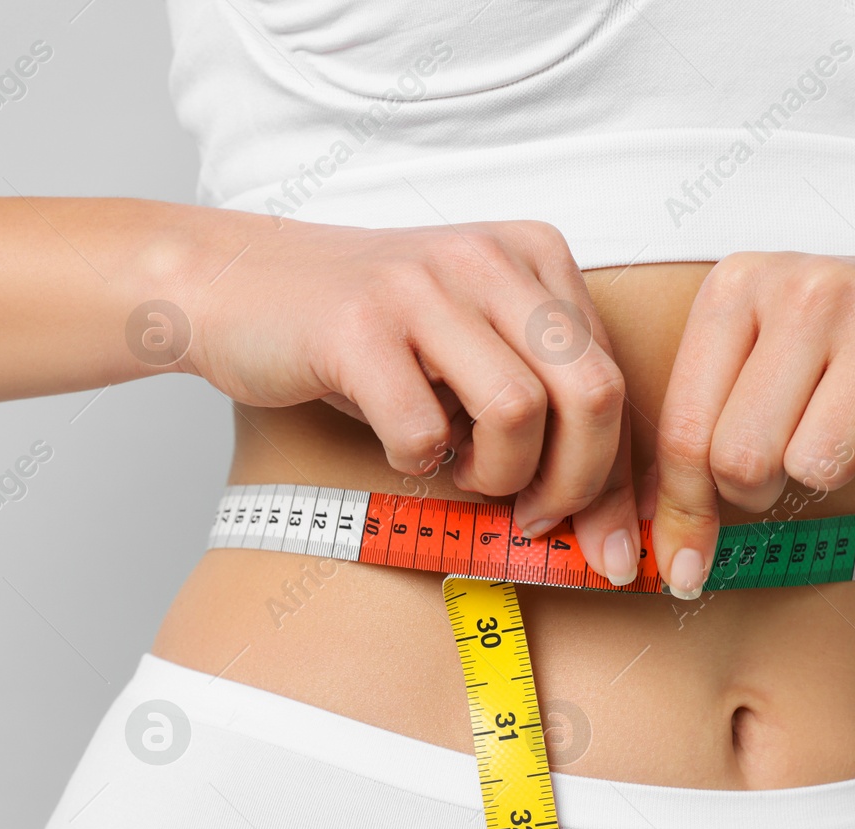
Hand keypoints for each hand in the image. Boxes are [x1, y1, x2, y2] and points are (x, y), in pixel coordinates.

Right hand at [171, 212, 643, 584]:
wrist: (233, 283)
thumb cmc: (363, 336)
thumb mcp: (467, 344)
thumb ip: (541, 400)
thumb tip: (606, 519)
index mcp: (533, 254)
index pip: (615, 375)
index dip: (621, 478)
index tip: (615, 549)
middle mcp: (488, 258)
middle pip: (592, 393)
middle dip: (579, 486)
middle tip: (535, 520)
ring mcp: (422, 287)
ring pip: (520, 412)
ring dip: (498, 474)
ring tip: (461, 471)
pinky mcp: (357, 326)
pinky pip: (423, 430)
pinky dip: (418, 463)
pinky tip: (400, 445)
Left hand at [647, 248, 854, 598]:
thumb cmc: (837, 353)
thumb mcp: (752, 363)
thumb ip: (695, 438)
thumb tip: (664, 551)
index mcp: (737, 285)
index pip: (685, 430)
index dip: (681, 513)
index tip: (683, 570)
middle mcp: (809, 286)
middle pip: (742, 458)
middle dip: (757, 491)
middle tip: (789, 462)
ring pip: (819, 467)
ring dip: (835, 472)